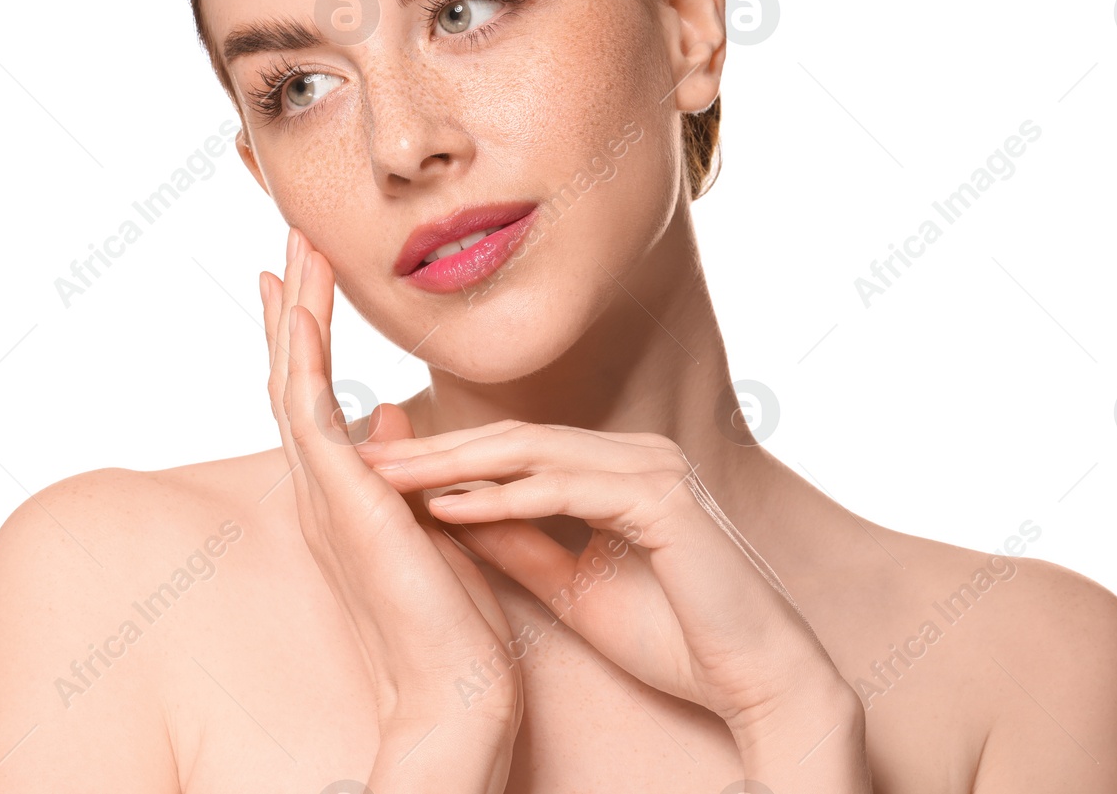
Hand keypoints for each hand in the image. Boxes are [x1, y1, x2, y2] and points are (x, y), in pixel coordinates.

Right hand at [260, 230, 523, 790]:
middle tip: (290, 233)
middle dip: (293, 301)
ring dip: (293, 310)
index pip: (315, 389)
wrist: (456, 683)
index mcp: (343, 486)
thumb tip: (392, 410)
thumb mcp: (425, 514)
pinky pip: (308, 410)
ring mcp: (325, 490)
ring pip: (292, 378)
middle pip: (293, 372)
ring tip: (292, 247)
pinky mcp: (342, 497)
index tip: (300, 273)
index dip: (303, 329)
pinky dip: (299, 355)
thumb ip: (401, 460)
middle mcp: (321, 483)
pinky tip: (296, 307)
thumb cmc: (447, 611)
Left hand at [353, 420, 871, 788]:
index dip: (442, 458)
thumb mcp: (572, 587)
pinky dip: (507, 497)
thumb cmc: (676, 636)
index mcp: (617, 467)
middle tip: (360, 455)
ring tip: (387, 475)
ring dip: (456, 464)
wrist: (756, 678)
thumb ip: (520, 544)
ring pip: (535, 451)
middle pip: (515, 438)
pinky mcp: (665, 499)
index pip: (514, 449)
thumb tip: (453, 515)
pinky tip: (451, 507)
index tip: (374, 469)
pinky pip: (570, 489)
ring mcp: (654, 468)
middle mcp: (635, 454)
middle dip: (434, 449)